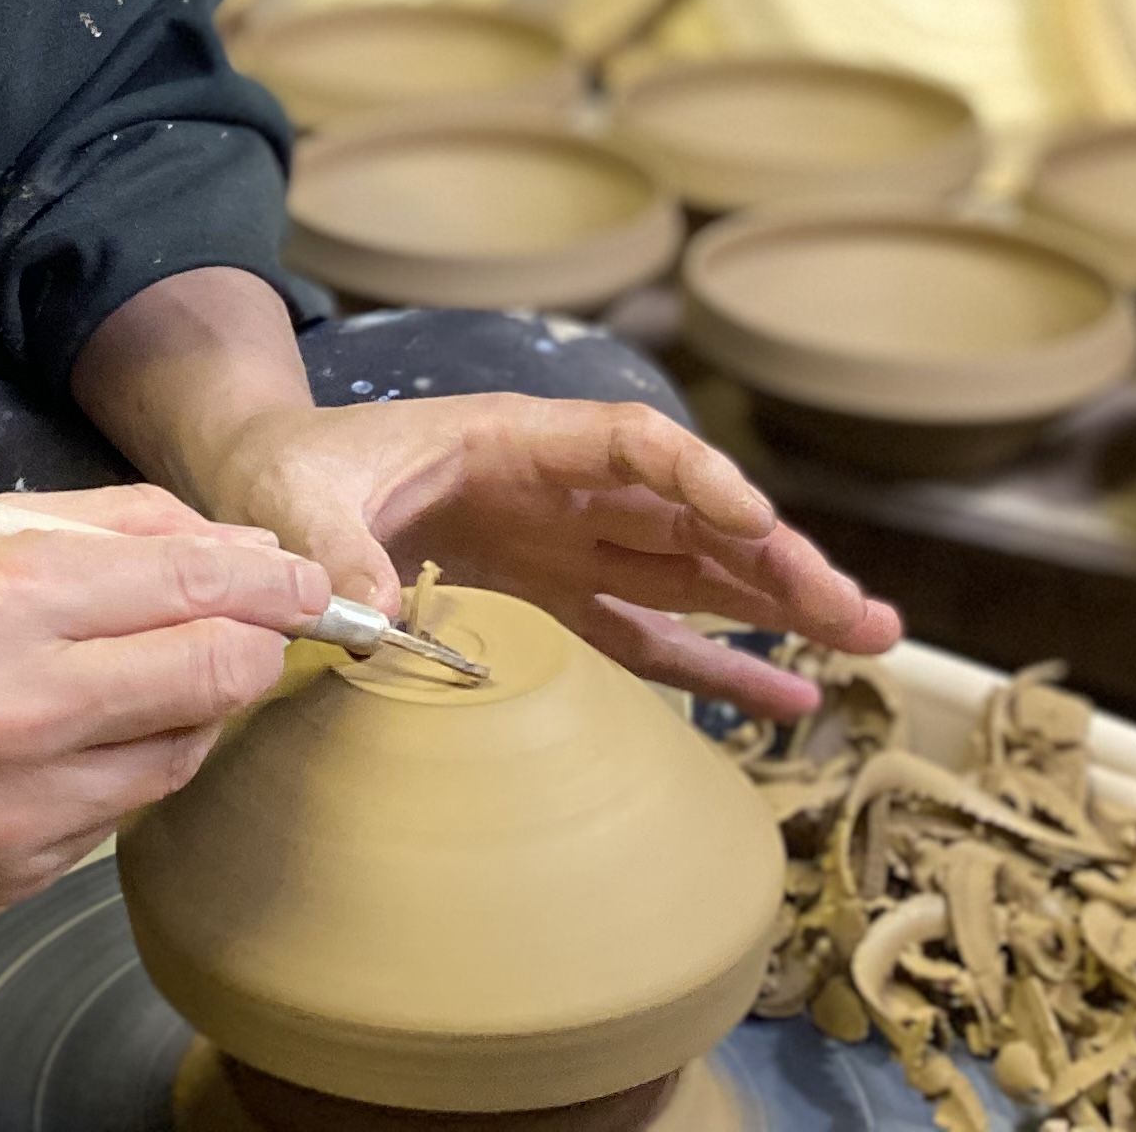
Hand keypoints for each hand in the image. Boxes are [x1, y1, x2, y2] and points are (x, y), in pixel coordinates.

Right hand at [0, 483, 329, 906]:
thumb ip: (113, 527)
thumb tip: (241, 549)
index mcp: (10, 603)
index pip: (200, 593)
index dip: (274, 586)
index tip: (305, 583)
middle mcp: (22, 713)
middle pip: (215, 681)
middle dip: (251, 646)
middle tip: (252, 625)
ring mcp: (16, 810)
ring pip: (180, 759)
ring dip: (185, 711)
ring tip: (136, 674)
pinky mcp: (7, 874)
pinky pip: (115, 818)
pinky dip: (116, 771)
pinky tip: (67, 735)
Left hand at [194, 394, 900, 723]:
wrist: (266, 490)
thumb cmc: (287, 474)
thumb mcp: (298, 505)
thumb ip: (338, 552)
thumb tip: (381, 621)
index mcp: (515, 441)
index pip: (633, 447)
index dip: (698, 480)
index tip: (753, 521)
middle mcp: (563, 492)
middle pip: (692, 518)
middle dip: (779, 558)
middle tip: (864, 612)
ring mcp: (569, 551)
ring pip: (694, 576)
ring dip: (779, 604)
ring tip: (869, 641)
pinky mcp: (557, 607)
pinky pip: (651, 639)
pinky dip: (718, 664)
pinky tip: (791, 695)